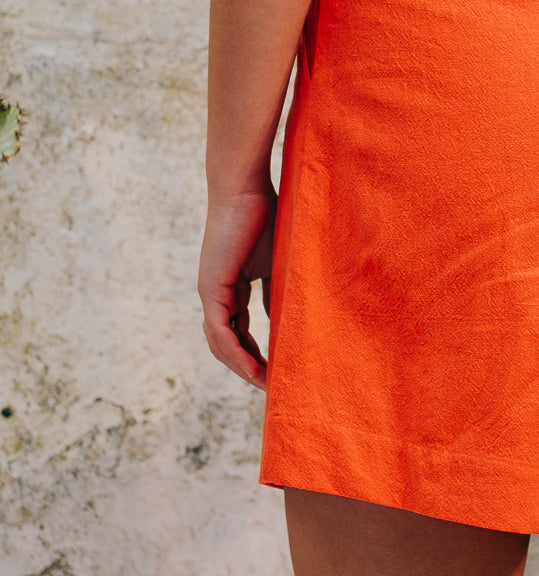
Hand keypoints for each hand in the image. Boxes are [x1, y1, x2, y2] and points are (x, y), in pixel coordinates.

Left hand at [198, 185, 276, 389]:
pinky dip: (237, 353)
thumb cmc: (266, 212)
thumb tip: (292, 316)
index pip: (239, 330)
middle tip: (272, 387)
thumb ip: (279, 288)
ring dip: (242, 367)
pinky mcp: (212, 287)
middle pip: (226, 343)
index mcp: (230, 286)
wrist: (244, 187)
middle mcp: (215, 293)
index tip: (276, 372)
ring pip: (221, 343)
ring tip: (266, 384)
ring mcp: (210, 291)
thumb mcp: (277, 260)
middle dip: (248, 367)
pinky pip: (222, 331)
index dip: (255, 353)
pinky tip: (254, 368)